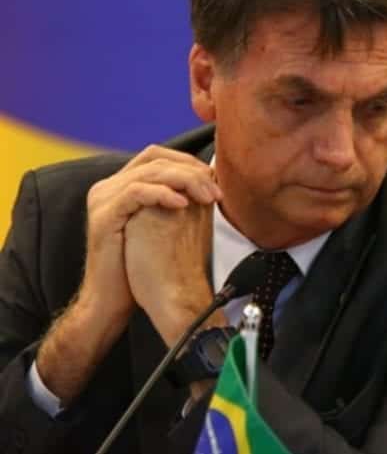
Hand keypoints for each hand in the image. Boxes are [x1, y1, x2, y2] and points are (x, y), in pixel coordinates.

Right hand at [36, 145, 220, 402]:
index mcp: (121, 184)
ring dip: (184, 181)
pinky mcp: (102, 216)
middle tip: (216, 190)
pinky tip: (183, 205)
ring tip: (207, 198)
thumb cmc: (143, 263)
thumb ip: (178, 197)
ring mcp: (102, 199)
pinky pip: (135, 193)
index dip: (187, 161)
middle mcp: (108, 186)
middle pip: (154, 159)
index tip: (214, 179)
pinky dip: (163, 194)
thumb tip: (211, 178)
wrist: (114, 298)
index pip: (156, 155)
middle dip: (191, 171)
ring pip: (148, 173)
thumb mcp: (163, 223)